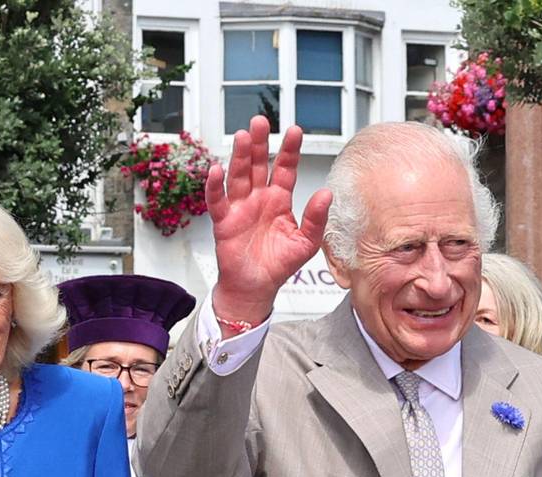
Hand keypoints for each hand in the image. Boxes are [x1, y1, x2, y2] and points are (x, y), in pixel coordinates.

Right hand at [209, 116, 332, 326]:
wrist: (256, 288)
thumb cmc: (278, 266)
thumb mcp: (306, 243)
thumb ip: (316, 219)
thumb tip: (327, 194)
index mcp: (280, 200)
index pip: (285, 168)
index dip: (289, 150)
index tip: (294, 131)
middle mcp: (259, 198)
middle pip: (258, 164)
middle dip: (259, 143)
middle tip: (260, 122)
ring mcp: (240, 208)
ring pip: (238, 176)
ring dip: (239, 157)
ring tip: (242, 137)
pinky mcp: (224, 222)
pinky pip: (217, 201)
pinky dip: (214, 186)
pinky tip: (215, 170)